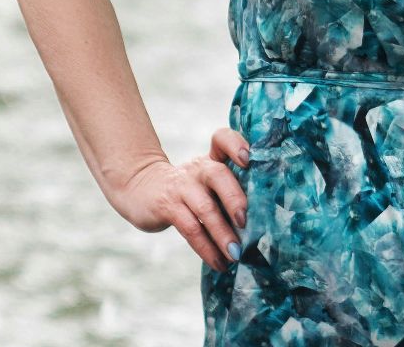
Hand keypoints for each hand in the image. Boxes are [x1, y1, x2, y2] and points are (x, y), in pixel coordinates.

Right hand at [110, 127, 253, 272]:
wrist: (141, 188)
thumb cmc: (188, 190)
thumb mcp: (206, 182)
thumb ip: (230, 192)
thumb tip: (262, 226)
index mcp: (212, 160)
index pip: (222, 139)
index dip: (236, 145)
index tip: (248, 159)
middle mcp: (198, 169)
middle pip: (218, 175)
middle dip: (235, 199)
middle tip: (246, 223)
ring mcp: (182, 187)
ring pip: (205, 208)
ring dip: (223, 234)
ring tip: (236, 254)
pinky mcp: (167, 206)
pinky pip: (190, 229)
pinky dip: (207, 248)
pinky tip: (219, 263)